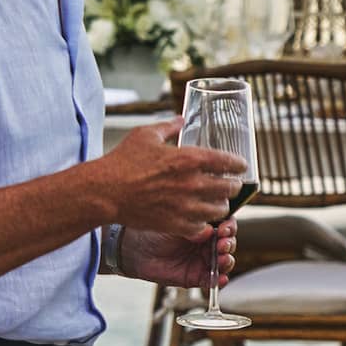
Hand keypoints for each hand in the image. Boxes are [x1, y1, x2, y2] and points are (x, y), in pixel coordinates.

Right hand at [98, 119, 244, 238]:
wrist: (105, 192)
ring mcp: (186, 207)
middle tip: (231, 185)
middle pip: (230, 188)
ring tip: (217, 202)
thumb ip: (168, 126)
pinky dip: (204, 223)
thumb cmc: (123, 161)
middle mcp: (193, 183)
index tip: (240, 166)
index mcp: (189, 159)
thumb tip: (181, 118)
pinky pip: (203, 227)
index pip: (228, 162)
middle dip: (233, 186)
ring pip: (220, 210)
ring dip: (221, 205)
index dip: (238, 164)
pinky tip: (201, 218)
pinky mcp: (176, 224)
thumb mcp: (146, 135)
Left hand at [120, 220, 236, 289]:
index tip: (224, 228)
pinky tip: (220, 278)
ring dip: (227, 261)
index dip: (229, 227)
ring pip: (225, 262)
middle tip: (222, 244)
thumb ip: (195, 226)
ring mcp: (204, 260)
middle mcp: (208, 243)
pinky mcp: (198, 277)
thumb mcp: (177, 223)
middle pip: (229, 243)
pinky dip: (220, 280)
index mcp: (205, 226)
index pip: (226, 225)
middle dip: (229, 244)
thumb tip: (211, 229)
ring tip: (222, 260)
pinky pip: (214, 280)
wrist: (137, 250)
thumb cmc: (155, 232)